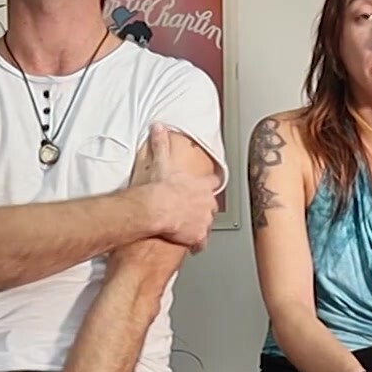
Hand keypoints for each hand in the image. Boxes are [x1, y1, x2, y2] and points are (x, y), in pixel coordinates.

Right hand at [134, 124, 218, 249]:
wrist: (159, 208)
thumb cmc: (161, 187)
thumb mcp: (162, 162)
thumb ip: (161, 144)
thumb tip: (158, 126)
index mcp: (201, 185)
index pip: (213, 182)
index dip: (211, 183)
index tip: (211, 184)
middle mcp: (207, 203)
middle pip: (212, 205)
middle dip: (205, 207)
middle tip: (193, 209)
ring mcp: (204, 220)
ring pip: (207, 224)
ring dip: (200, 225)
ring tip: (189, 227)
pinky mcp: (198, 236)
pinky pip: (200, 243)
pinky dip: (196, 244)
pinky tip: (191, 246)